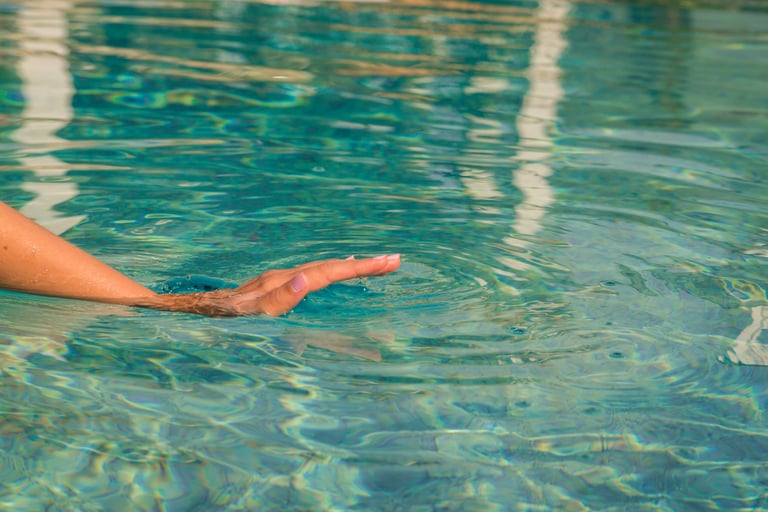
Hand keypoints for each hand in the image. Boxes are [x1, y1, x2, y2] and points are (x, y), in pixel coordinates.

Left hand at [134, 254, 400, 315]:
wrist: (186, 311)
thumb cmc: (214, 321)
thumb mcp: (244, 316)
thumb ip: (275, 301)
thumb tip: (306, 280)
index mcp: (282, 282)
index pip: (329, 272)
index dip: (361, 268)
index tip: (390, 261)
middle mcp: (282, 276)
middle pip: (329, 267)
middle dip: (364, 266)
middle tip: (395, 261)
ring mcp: (278, 280)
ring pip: (322, 269)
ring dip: (350, 267)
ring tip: (377, 264)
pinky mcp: (274, 286)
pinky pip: (311, 276)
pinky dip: (331, 272)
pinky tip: (336, 271)